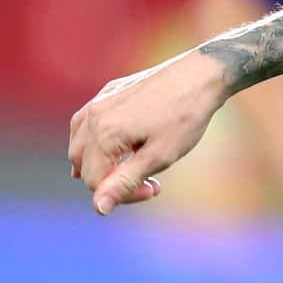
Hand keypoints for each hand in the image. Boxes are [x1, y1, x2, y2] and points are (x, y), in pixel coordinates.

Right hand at [69, 50, 229, 214]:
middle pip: (84, 165)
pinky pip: (87, 124)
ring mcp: (98, 101)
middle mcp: (93, 116)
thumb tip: (98, 208)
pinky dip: (97, 141)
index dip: (123, 195)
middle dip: (111, 179)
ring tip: (133, 165)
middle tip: (148, 180)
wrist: (202, 74)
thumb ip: (125, 182)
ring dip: (101, 162)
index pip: (96, 182)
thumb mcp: (160, 156)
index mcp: (104, 134)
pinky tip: (121, 146)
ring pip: (80, 145)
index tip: (154, 188)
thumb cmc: (185, 116)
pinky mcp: (109, 92)